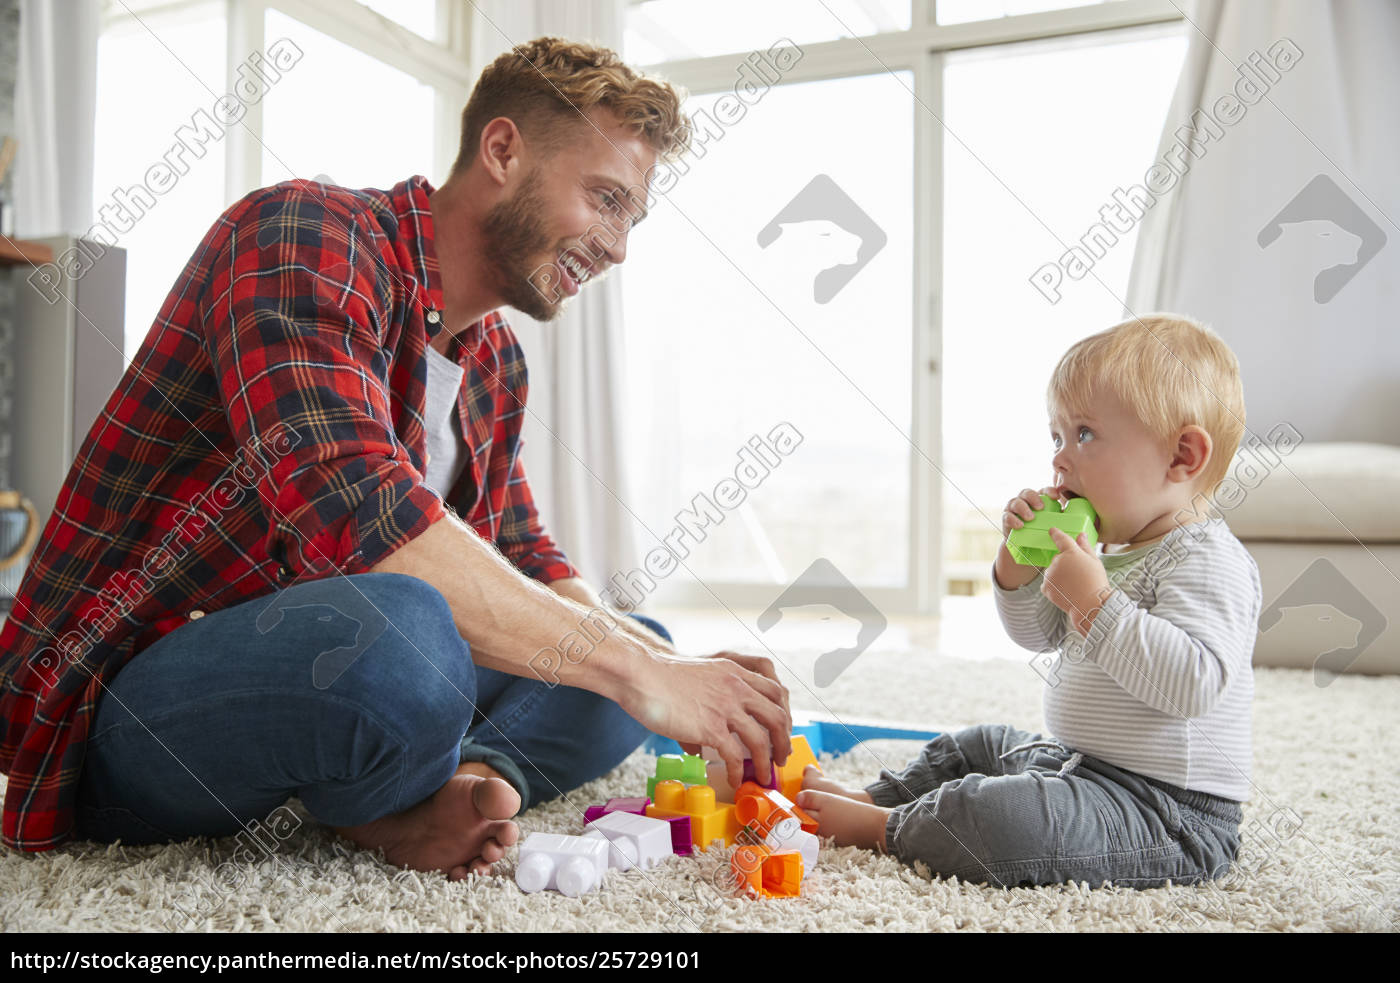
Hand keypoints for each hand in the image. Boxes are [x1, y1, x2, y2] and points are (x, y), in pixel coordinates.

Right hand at [631, 651, 791, 791]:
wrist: (641, 674)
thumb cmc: (660, 678)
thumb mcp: (698, 678)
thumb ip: (707, 705)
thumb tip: (697, 748)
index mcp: (735, 672)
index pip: (775, 691)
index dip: (783, 715)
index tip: (781, 732)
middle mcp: (736, 687)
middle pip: (777, 716)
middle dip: (784, 741)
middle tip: (780, 757)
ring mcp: (725, 707)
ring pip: (762, 739)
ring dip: (766, 762)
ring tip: (762, 776)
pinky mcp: (710, 727)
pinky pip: (734, 755)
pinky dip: (738, 771)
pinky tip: (734, 779)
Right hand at [994, 485, 1062, 588]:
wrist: (1028, 552)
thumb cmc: (1047, 537)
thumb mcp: (1059, 529)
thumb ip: (1072, 525)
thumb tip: (1094, 524)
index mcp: (1041, 501)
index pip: (1044, 490)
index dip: (1049, 491)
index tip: (1056, 497)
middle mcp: (1027, 502)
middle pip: (1027, 492)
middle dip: (1034, 498)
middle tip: (1040, 508)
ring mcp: (1015, 510)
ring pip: (1015, 502)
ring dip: (1023, 508)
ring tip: (1031, 518)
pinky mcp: (1007, 520)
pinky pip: (1007, 516)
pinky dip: (1013, 519)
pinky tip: (1020, 525)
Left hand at [1042, 526, 1110, 635]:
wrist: (1090, 605)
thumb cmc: (1096, 582)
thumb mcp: (1094, 561)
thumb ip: (1085, 547)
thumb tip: (1081, 535)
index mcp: (1070, 552)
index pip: (1061, 539)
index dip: (1056, 533)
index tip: (1052, 530)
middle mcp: (1057, 561)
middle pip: (1058, 559)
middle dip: (1066, 564)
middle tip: (1079, 575)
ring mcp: (1050, 574)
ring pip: (1053, 571)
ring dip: (1060, 575)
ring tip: (1074, 585)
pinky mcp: (1045, 587)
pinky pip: (1048, 583)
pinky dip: (1054, 586)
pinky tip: (1066, 591)